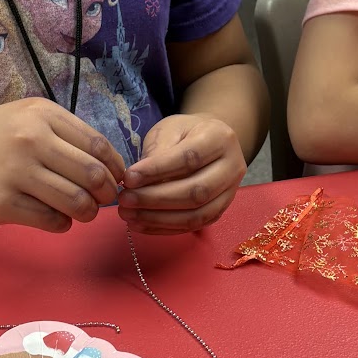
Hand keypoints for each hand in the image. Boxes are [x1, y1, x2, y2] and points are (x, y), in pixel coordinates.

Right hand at [0, 97, 124, 232]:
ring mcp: (16, 172)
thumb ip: (65, 134)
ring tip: (82, 212)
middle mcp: (31, 139)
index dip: (115, 168)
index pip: (98, 145)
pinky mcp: (3, 204)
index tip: (117, 179)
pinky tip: (56, 218)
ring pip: (76, 201)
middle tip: (102, 199)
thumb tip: (111, 164)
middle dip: (106, 193)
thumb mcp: (25, 118)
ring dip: (87, 212)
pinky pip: (51, 221)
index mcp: (42, 114)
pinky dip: (62, 224)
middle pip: (92, 175)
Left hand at [118, 114, 246, 234]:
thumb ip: (157, 151)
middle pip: (196, 192)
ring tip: (128, 215)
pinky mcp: (220, 211)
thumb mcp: (169, 129)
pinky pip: (193, 226)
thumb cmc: (185, 133)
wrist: (209, 141)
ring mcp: (229, 193)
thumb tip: (137, 181)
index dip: (157, 171)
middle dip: (156, 199)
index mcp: (221, 139)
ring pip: (196, 215)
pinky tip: (141, 224)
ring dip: (158, 219)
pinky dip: (164, 228)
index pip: (189, 158)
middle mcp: (232, 167)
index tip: (128, 178)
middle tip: (125, 199)